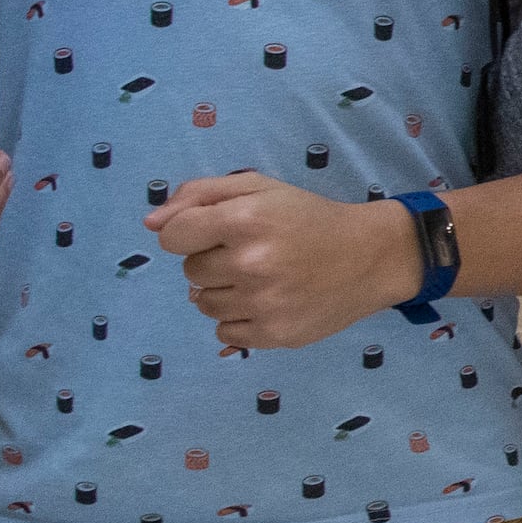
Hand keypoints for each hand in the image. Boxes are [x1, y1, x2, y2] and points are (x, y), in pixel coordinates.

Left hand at [146, 173, 419, 349]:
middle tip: (254, 254)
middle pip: (190, 272)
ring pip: (204, 305)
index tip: (218, 232)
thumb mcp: (258, 188)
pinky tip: (268, 303)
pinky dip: (239, 320)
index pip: (172, 237)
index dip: (190, 233)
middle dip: (214, 261)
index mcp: (246, 219)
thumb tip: (150, 224)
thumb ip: (199, 195)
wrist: (371, 256)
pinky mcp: (275, 334)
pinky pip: (225, 333)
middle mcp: (251, 263)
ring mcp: (263, 303)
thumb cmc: (308, 217)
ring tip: (262, 279)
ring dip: (225, 292)